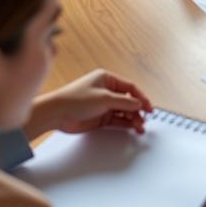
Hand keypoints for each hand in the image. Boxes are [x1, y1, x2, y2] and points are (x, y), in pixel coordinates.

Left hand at [25, 69, 152, 139]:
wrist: (56, 114)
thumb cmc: (75, 99)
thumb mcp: (104, 98)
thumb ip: (124, 102)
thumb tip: (139, 104)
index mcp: (107, 79)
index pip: (130, 87)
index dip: (141, 97)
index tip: (149, 107)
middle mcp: (106, 91)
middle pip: (128, 100)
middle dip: (137, 110)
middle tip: (145, 118)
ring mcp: (103, 104)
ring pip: (124, 111)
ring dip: (132, 118)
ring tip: (140, 126)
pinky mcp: (100, 117)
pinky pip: (117, 120)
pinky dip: (125, 123)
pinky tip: (132, 127)